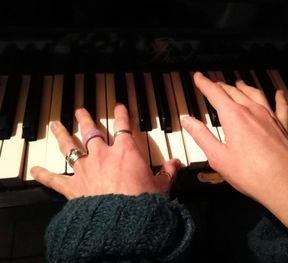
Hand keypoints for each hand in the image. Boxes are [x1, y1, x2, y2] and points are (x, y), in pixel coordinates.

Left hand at [31, 104, 179, 199]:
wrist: (122, 221)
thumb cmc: (142, 202)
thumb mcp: (160, 186)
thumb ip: (167, 173)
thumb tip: (176, 165)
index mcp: (126, 152)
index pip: (124, 126)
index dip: (122, 114)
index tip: (120, 106)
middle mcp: (102, 155)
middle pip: (92, 131)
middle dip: (86, 119)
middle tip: (80, 111)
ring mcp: (85, 169)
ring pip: (70, 147)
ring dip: (62, 134)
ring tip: (55, 125)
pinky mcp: (73, 187)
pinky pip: (55, 179)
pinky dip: (45, 175)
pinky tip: (35, 170)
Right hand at [181, 72, 287, 233]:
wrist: (287, 184)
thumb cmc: (250, 173)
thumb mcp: (218, 157)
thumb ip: (201, 136)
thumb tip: (187, 120)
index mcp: (233, 116)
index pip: (215, 93)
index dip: (204, 84)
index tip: (198, 77)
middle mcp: (252, 110)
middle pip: (234, 92)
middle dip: (221, 86)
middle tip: (214, 84)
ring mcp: (270, 116)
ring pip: (255, 94)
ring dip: (244, 88)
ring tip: (238, 83)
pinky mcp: (283, 126)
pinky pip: (280, 106)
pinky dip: (278, 98)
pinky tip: (278, 93)